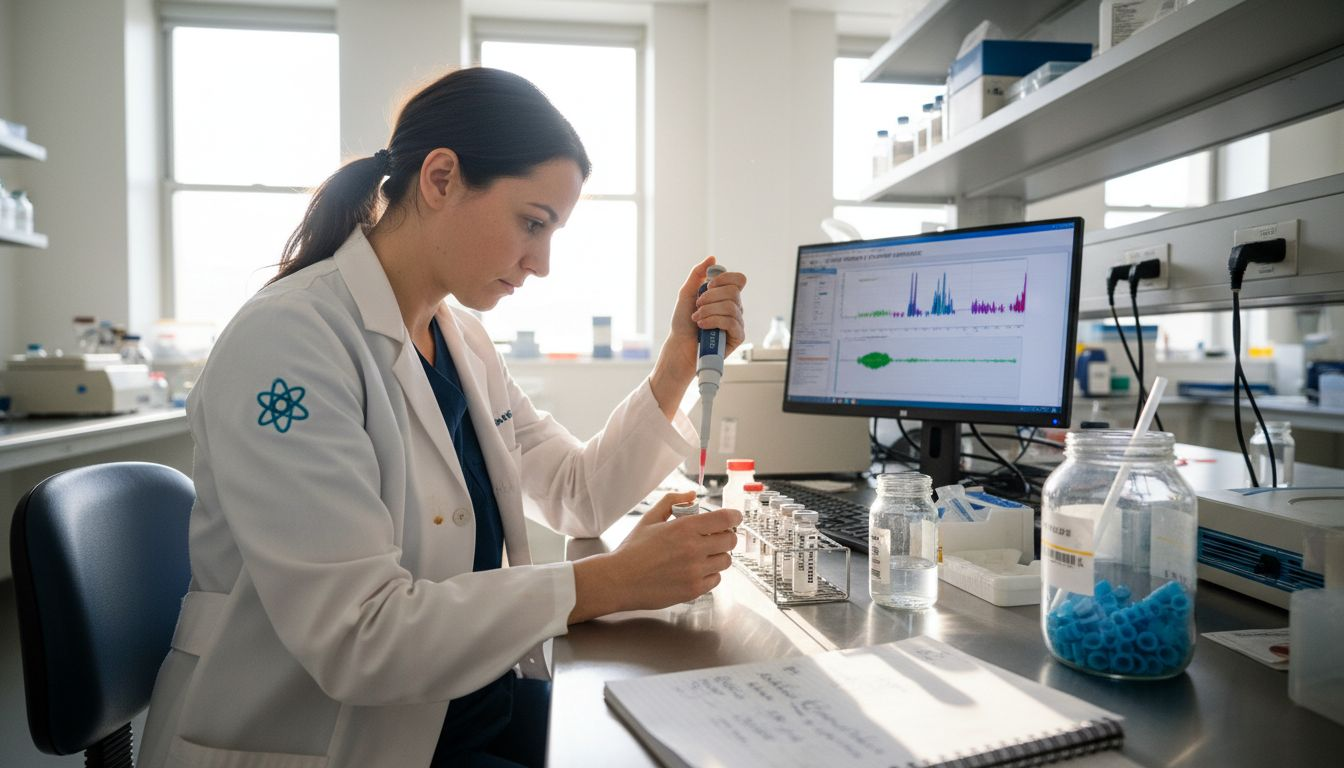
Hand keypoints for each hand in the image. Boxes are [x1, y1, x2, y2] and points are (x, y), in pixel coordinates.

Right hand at [568, 492, 740, 621]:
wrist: (619, 580)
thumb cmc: (632, 550)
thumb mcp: (649, 518)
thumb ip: (672, 501)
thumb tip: (692, 495)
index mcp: (684, 528)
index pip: (725, 519)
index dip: (734, 516)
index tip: (734, 517)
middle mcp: (694, 549)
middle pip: (730, 540)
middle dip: (726, 536)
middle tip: (716, 537)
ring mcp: (695, 571)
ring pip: (726, 561)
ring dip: (718, 555)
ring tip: (703, 555)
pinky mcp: (694, 589)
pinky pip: (716, 579)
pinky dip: (710, 574)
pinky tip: (696, 570)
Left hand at [649, 257, 747, 417]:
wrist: (679, 345)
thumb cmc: (682, 322)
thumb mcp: (687, 293)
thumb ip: (698, 274)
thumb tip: (712, 258)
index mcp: (725, 296)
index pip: (739, 279)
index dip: (725, 279)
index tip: (708, 285)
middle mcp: (734, 307)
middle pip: (734, 292)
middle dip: (711, 297)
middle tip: (697, 306)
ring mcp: (737, 322)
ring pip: (731, 306)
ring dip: (709, 311)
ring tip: (697, 319)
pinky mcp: (737, 336)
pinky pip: (732, 322)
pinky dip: (714, 321)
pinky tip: (703, 326)